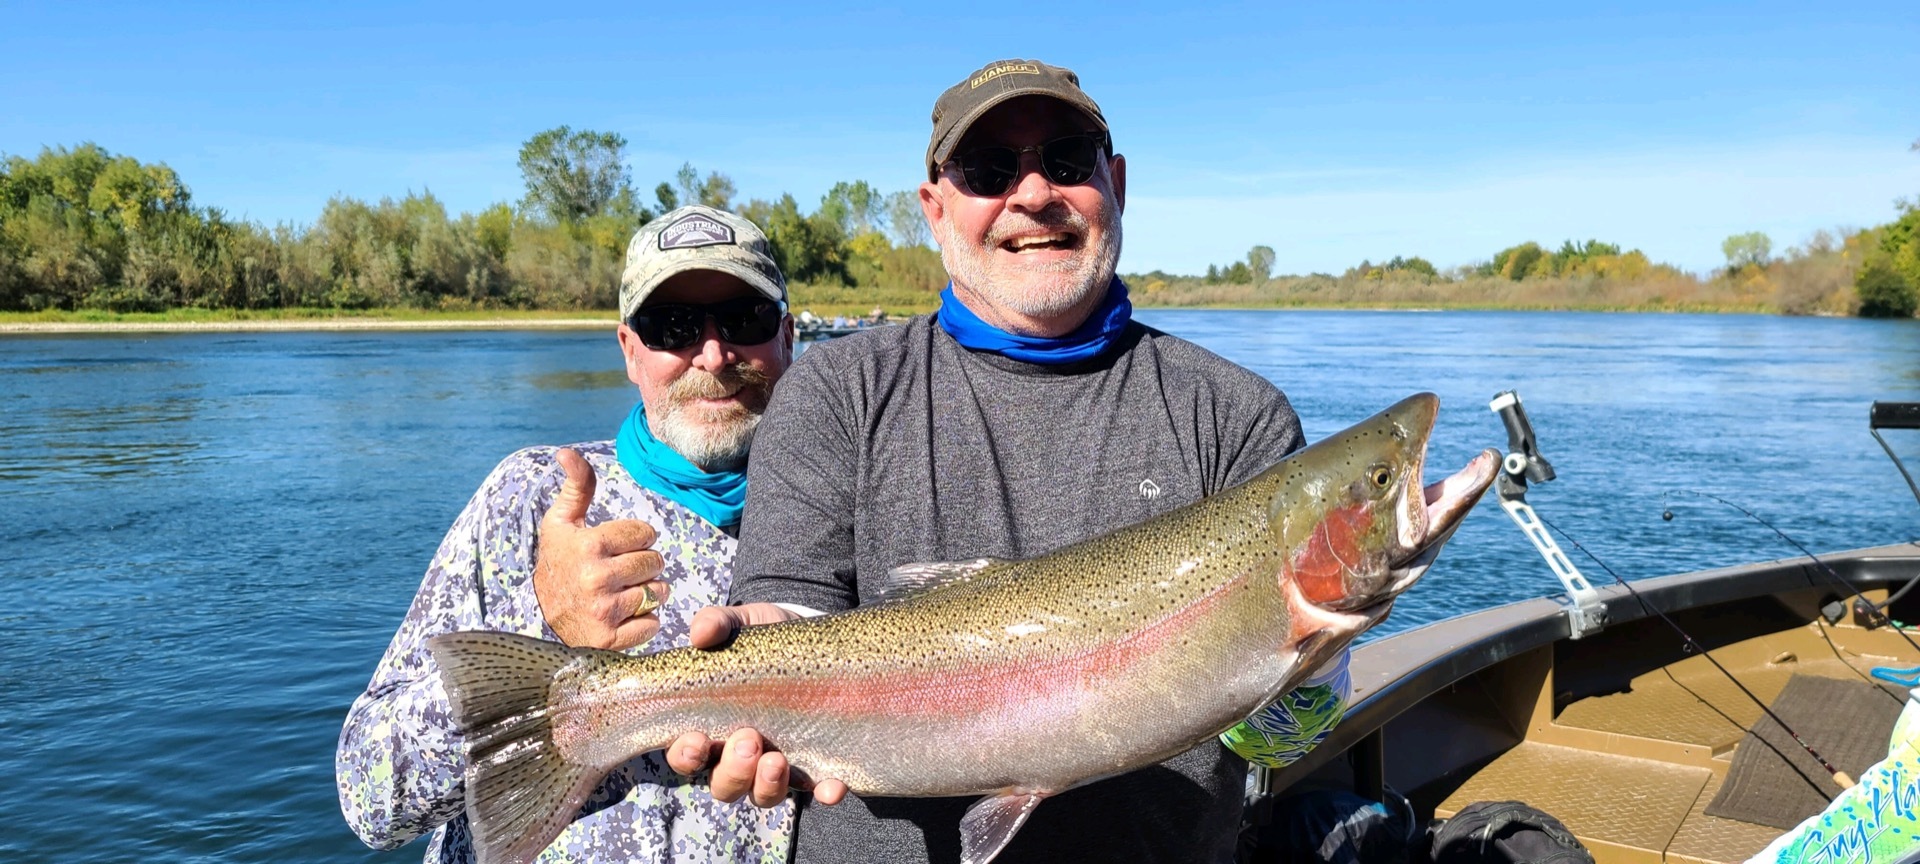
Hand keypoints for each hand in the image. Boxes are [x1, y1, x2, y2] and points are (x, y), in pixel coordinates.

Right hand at [532, 448, 668, 649]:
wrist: (538, 615)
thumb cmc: (557, 562)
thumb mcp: (561, 521)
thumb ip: (577, 486)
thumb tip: (566, 451)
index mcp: (589, 545)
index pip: (645, 533)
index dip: (637, 538)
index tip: (620, 546)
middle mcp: (597, 577)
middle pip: (655, 562)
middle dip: (644, 564)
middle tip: (622, 570)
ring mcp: (605, 610)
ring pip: (658, 591)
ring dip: (648, 591)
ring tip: (625, 591)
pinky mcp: (611, 640)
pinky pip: (652, 624)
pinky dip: (644, 621)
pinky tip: (624, 615)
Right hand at [665, 603, 848, 806]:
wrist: (815, 640)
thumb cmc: (763, 640)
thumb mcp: (741, 625)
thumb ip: (718, 624)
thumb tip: (701, 633)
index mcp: (710, 728)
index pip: (687, 756)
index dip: (686, 756)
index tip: (697, 740)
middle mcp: (739, 756)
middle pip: (724, 784)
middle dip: (733, 770)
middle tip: (749, 739)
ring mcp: (777, 766)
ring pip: (763, 795)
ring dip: (767, 785)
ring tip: (778, 760)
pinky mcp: (815, 766)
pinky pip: (818, 790)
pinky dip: (824, 794)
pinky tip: (832, 788)